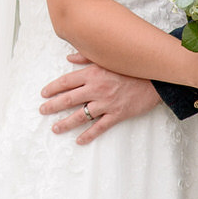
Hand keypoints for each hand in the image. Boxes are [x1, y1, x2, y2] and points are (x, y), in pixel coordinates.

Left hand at [39, 55, 160, 144]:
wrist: (154, 79)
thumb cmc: (130, 67)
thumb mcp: (107, 59)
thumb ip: (86, 58)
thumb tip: (68, 58)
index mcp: (92, 73)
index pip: (67, 81)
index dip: (53, 88)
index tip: (43, 93)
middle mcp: (96, 89)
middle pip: (69, 99)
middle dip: (53, 106)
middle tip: (42, 111)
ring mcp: (106, 103)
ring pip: (81, 115)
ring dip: (66, 123)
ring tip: (55, 128)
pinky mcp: (117, 114)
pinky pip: (100, 127)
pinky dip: (89, 135)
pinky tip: (79, 140)